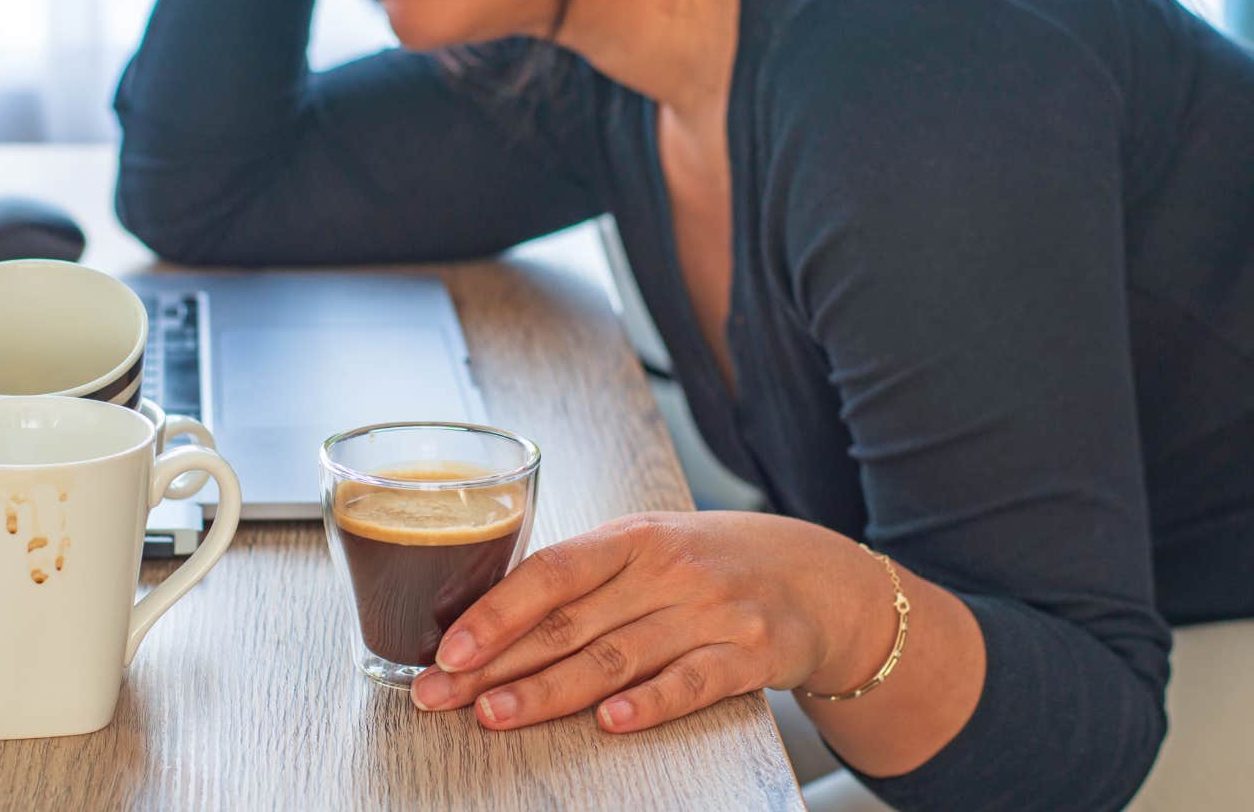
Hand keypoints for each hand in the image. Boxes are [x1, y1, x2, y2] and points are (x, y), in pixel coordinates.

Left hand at [409, 511, 893, 732]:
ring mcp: (711, 613)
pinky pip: (692, 683)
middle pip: (569, 623)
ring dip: (549, 691)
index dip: (495, 611)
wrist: (819, 578)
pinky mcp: (751, 656)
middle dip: (497, 664)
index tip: (448, 647)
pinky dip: (650, 703)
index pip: (551, 572)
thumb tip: (487, 620)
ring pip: (616, 657)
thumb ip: (584, 578)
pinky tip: (609, 722)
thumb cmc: (711, 563)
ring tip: (495, 715)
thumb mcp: (648, 547)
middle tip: (441, 694)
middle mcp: (669, 570)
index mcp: (633, 536)